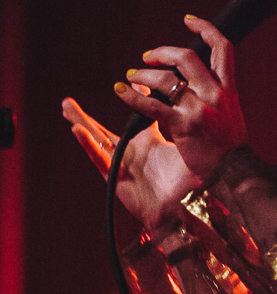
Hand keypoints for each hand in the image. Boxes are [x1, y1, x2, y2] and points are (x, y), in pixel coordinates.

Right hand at [62, 98, 200, 230]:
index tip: (132, 82)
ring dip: (81, 124)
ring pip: (96, 141)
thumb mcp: (183, 150)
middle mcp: (131, 153)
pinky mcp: (116, 180)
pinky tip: (78, 132)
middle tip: (68, 102)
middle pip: (103, 130)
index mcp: (148, 144)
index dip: (133, 100)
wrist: (184, 210)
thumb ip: (183, 130)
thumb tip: (194, 108)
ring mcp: (121, 166)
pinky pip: (101, 159)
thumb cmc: (186, 184)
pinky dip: (89, 145)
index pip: (135, 119)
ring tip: (66, 107)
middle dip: (85, 117)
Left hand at [113, 15, 247, 180]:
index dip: (205, 28)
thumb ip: (216, 93)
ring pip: (166, 79)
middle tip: (147, 58)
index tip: (187, 20)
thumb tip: (195, 78)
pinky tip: (121, 91)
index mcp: (228, 88)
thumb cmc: (229, 146)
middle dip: (163, 52)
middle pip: (187, 57)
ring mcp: (199, 109)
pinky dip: (132, 96)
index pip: (222, 47)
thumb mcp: (230, 112)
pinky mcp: (183, 125)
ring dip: (144, 75)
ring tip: (132, 78)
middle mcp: (215, 94)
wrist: (233, 172)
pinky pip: (152, 105)